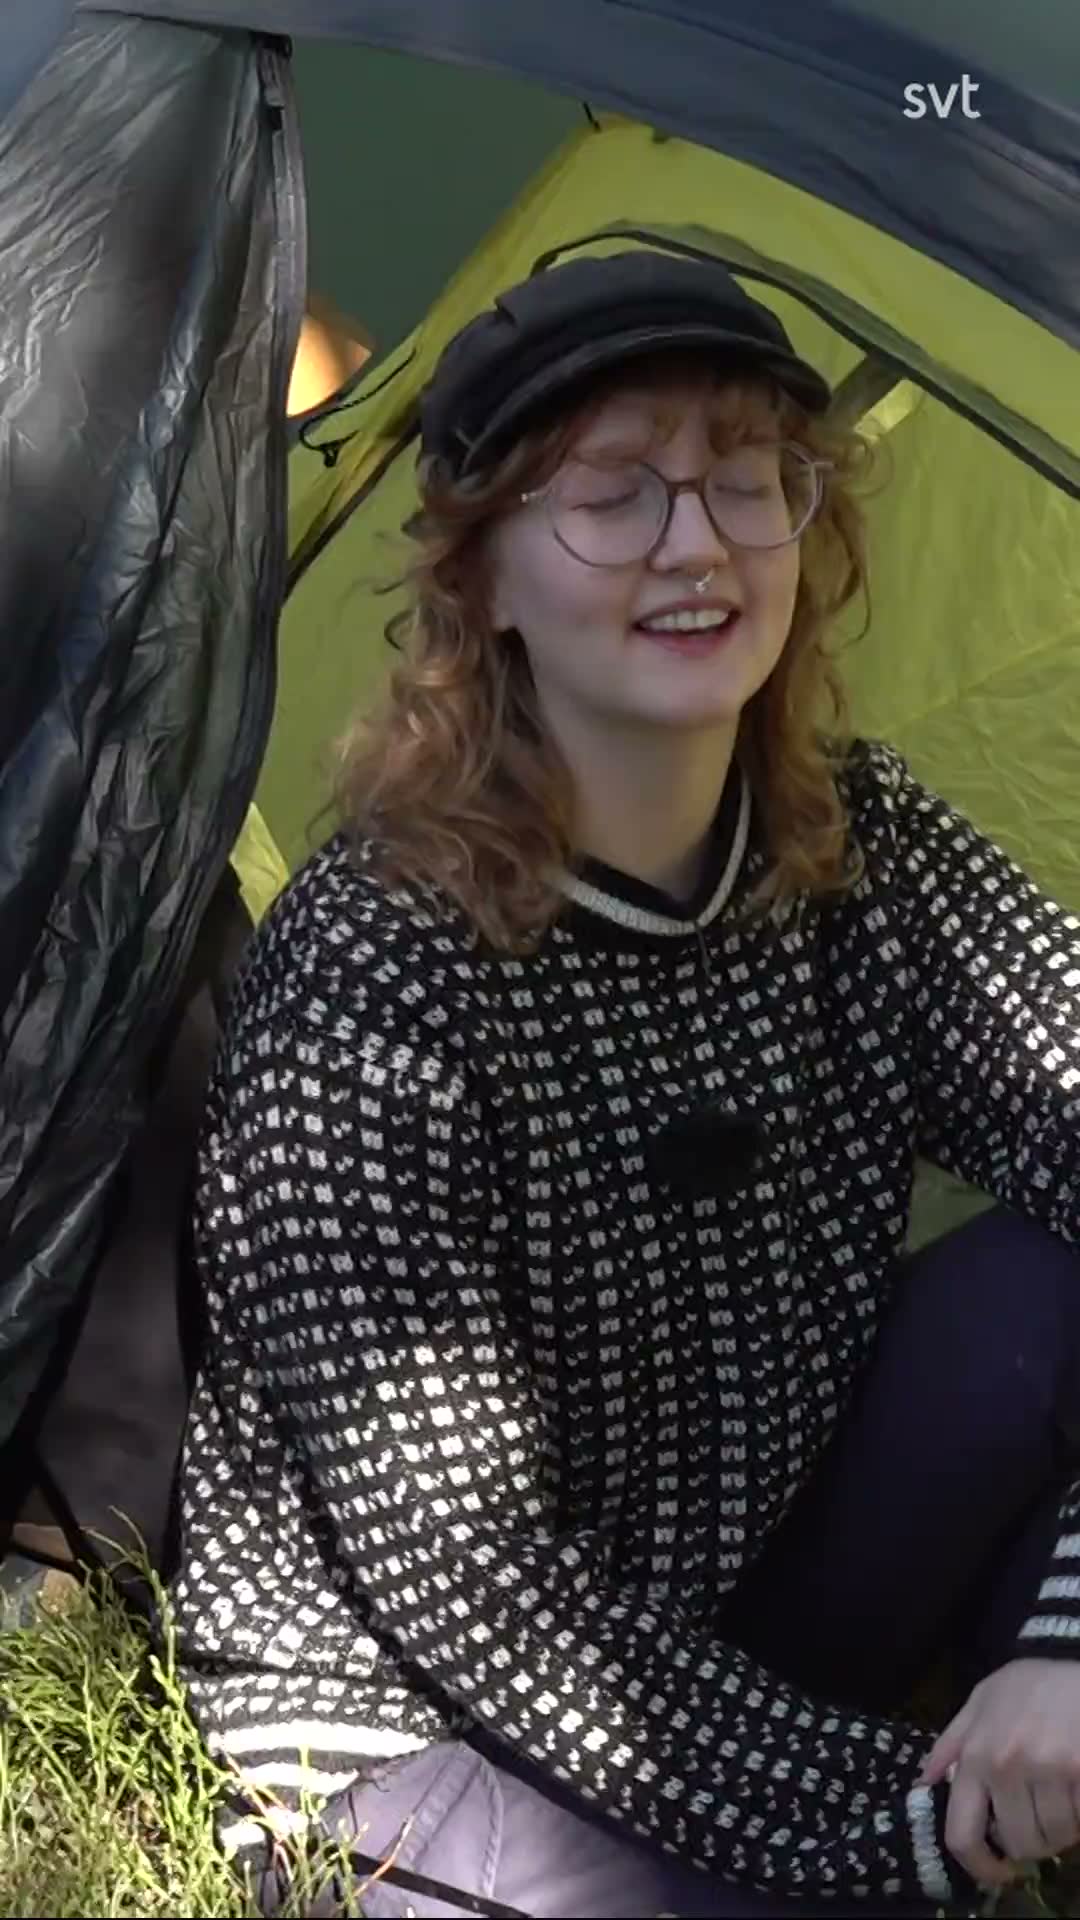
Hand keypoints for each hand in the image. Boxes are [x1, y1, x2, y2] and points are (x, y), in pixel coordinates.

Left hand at [918, 1658, 1079, 1886]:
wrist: (1075, 1660)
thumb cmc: (1030, 1686)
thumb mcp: (980, 1703)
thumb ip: (951, 1745)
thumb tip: (925, 1784)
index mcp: (975, 1755)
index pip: (962, 1833)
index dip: (980, 1866)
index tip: (999, 1871)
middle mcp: (1006, 1766)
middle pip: (1021, 1843)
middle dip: (1034, 1839)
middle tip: (1041, 1813)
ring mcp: (1047, 1769)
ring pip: (1057, 1836)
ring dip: (1063, 1826)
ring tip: (1062, 1793)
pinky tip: (1078, 1786)